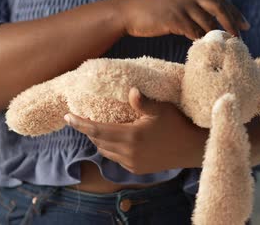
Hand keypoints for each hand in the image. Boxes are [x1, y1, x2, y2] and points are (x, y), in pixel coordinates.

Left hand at [64, 87, 209, 174]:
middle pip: (98, 141)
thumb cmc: (177, 125)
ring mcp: (132, 163)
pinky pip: (116, 158)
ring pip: (106, 151)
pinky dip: (111, 148)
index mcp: (131, 136)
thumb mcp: (161, 109)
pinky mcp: (136, 169)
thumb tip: (131, 90)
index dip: (80, 124)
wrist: (191, 149)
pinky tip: (114, 138)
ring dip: (99, 140)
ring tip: (96, 127)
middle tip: (78, 118)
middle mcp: (128, 153)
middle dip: (87, 130)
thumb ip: (143, 102)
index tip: (67, 117)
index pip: (97, 130)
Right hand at [113, 0, 249, 39]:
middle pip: (218, 7)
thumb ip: (190, 7)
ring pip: (207, 21)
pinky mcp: (173, 18)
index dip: (234, 13)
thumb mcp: (173, 2)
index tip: (246, 25)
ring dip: (217, 35)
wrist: (128, 13)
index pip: (219, 0)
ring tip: (224, 47)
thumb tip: (208, 21)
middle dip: (232, 22)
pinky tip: (206, 48)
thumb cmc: (150, 12)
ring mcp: (180, 5)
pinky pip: (193, 31)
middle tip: (240, 38)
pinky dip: (202, 40)